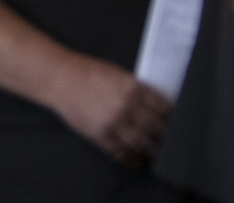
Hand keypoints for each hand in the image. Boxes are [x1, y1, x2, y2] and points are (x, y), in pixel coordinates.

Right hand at [50, 56, 168, 164]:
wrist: (59, 78)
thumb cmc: (85, 72)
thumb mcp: (116, 73)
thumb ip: (135, 88)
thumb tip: (153, 104)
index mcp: (132, 88)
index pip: (162, 107)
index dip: (171, 117)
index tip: (174, 123)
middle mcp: (125, 106)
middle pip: (155, 127)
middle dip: (164, 135)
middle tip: (169, 141)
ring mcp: (113, 122)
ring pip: (140, 143)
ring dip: (151, 151)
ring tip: (155, 154)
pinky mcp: (100, 134)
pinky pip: (120, 152)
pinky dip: (130, 159)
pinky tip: (136, 161)